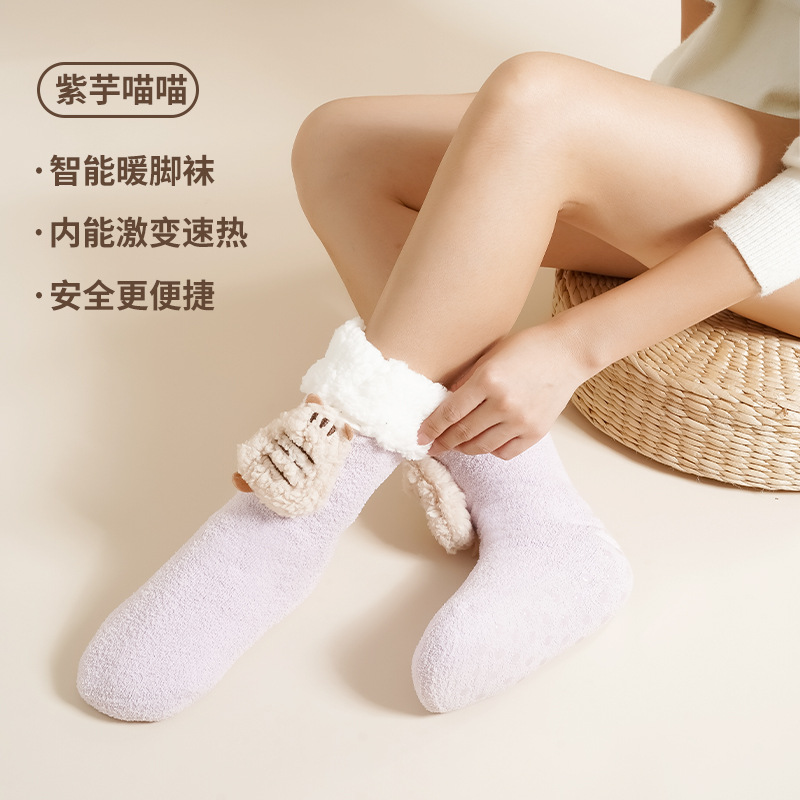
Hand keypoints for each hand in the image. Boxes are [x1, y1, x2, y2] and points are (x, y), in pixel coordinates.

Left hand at [417, 321, 591, 459]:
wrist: (568, 352)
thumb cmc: (527, 347)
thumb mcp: (489, 356)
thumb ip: (466, 381)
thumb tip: (444, 405)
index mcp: (488, 380)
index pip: (449, 413)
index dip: (431, 428)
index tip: (419, 437)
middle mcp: (503, 404)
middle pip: (462, 433)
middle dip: (442, 442)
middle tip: (432, 446)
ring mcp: (521, 421)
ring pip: (481, 446)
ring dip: (463, 448)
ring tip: (455, 445)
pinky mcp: (536, 432)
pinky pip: (505, 452)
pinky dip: (491, 450)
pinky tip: (484, 442)